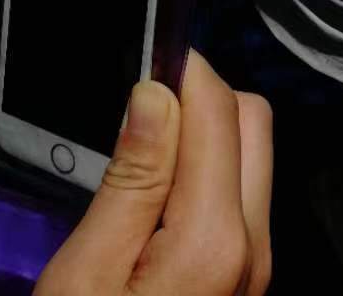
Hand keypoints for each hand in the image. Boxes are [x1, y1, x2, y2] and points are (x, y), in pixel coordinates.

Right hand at [34, 51, 271, 295]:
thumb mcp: (85, 273)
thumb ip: (130, 181)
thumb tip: (155, 93)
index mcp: (215, 239)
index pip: (220, 110)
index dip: (183, 74)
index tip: (145, 67)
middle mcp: (254, 245)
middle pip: (252, 123)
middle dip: (202, 100)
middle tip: (140, 116)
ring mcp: (256, 264)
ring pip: (253, 157)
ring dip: (207, 138)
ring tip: (143, 160)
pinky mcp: (247, 277)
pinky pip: (243, 199)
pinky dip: (210, 176)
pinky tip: (160, 197)